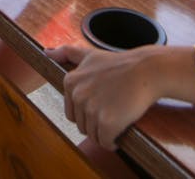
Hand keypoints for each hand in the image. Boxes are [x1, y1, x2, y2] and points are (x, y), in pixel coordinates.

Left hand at [46, 43, 164, 150]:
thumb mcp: (90, 55)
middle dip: (95, 123)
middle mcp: (77, 95)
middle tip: (112, 110)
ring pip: (93, 135)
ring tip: (118, 118)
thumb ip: (67, 53)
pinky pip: (105, 142)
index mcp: (70, 81)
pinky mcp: (107, 122)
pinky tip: (120, 134)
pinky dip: (112, 142)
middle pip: (82, 125)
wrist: (147, 70)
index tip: (102, 104)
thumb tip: (46, 52)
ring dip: (104, 133)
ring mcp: (92, 109)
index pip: (72, 112)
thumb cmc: (121, 64)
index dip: (88, 112)